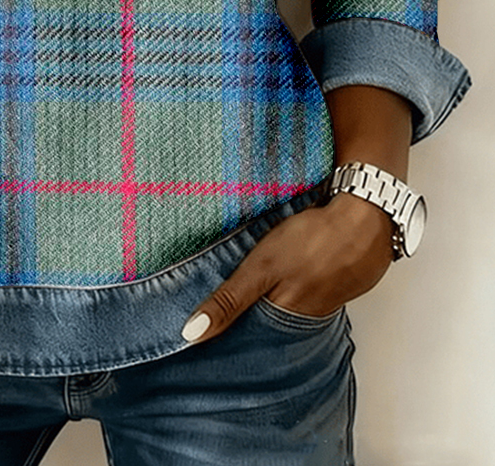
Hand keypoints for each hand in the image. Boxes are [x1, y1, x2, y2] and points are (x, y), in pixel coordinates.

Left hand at [180, 191, 393, 342]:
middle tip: (219, 315)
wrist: (366, 218)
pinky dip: (294, 288)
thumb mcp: (261, 268)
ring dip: (271, 304)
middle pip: (269, 327)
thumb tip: (192, 334)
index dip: (226, 336)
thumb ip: (229, 300)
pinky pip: (309, 294)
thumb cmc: (313, 241)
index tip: (199, 337)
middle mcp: (306, 318)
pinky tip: (285, 278)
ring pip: (289, 310)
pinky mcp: (336, 284)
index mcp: (285, 320)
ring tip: (247, 298)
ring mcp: (324, 302)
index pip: (248, 340)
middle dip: (246, 323)